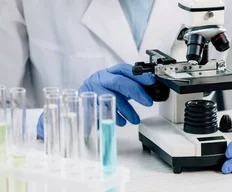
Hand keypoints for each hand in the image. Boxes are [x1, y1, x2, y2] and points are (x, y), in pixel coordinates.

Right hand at [37, 64, 154, 138]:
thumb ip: (131, 88)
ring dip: (125, 109)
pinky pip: (100, 109)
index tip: (151, 81)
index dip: (139, 75)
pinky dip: (112, 116)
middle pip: (118, 82)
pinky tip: (121, 121)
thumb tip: (150, 93)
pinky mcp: (85, 102)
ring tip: (135, 119)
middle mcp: (100, 78)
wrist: (80, 100)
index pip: (125, 69)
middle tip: (147, 102)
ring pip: (110, 96)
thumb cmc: (103, 93)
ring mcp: (92, 89)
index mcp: (110, 72)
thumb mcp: (118, 88)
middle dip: (135, 91)